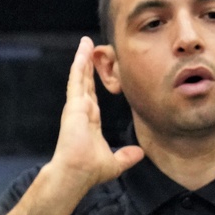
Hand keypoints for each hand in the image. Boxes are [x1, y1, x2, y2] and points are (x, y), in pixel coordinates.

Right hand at [48, 37, 143, 194]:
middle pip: (85, 81)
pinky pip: (76, 80)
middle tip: (90, 46)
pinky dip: (79, 64)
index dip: (93, 81)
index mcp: (90, 120)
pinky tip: (82, 51)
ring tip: (86, 42)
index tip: (95, 69)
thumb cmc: (90, 170)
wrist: (78, 173)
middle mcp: (82, 111)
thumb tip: (140, 153)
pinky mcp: (73, 105)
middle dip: (87, 64)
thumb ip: (126, 156)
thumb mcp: (114, 163)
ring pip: (80, 76)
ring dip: (82, 59)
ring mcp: (76, 106)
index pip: (92, 95)